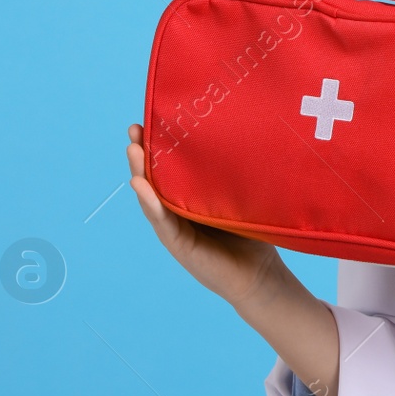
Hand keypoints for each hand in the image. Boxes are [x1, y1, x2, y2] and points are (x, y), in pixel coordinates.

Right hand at [126, 123, 282, 307]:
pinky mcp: (179, 245)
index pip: (170, 168)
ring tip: (133, 149)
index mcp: (190, 198)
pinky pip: (162, 221)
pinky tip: (141, 185)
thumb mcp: (242, 198)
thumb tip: (244, 134)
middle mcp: (177, 211)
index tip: (152, 119)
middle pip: (154, 179)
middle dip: (143, 153)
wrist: (261, 276)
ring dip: (140, 173)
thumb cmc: (253, 234)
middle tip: (135, 128)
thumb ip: (234, 176)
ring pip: (151, 197)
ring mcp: (175, 229)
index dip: (159, 146)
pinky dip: (150, 203)